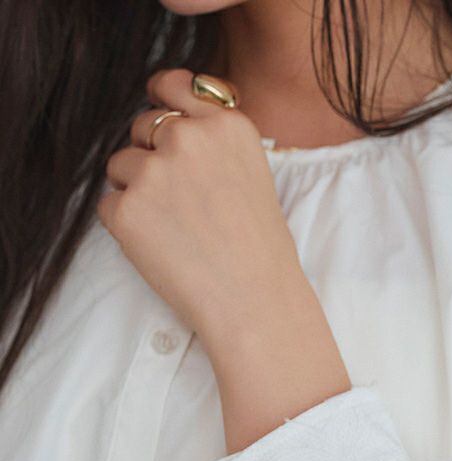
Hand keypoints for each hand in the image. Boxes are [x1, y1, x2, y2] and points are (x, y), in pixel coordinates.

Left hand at [98, 68, 304, 341]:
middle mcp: (189, 138)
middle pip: (142, 126)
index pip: (173, 85)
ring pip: (120, 165)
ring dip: (136, 191)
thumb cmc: (259, 250)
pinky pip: (109, 205)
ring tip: (175, 229)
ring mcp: (154, 171)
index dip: (160, 97)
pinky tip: (162, 248)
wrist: (254, 302)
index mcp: (226, 126)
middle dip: (150, 156)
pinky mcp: (127, 209)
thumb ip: (215, 143)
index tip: (157, 111)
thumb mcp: (254, 175)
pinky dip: (127, 226)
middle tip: (180, 202)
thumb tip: (170, 127)